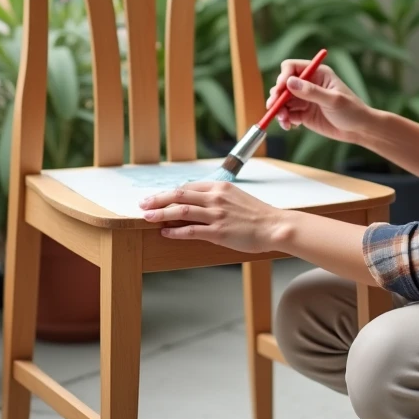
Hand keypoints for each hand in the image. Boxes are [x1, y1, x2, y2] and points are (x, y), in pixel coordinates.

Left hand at [138, 181, 284, 252]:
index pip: (188, 187)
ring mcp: (216, 215)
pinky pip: (191, 230)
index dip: (169, 192)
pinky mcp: (218, 232)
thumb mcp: (236, 197)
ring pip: (182, 210)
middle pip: (180, 195)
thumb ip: (217, 197)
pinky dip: (175, 231)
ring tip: (147, 217)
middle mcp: (216, 198)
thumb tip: (198, 201)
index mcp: (220, 187)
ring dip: (161, 213)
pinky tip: (165, 232)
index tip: (157, 197)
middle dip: (158, 199)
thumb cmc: (256, 214)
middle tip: (143, 204)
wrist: (274, 226)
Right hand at [266, 60, 372, 143]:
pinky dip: (285, 120)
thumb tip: (289, 82)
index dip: (283, 77)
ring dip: (279, 110)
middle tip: (273, 107)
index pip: (291, 67)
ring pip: (283, 101)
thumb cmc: (351, 110)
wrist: (359, 129)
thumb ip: (311, 92)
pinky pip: (288, 114)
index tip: (281, 90)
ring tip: (284, 120)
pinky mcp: (303, 114)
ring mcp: (304, 99)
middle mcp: (308, 84)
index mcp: (316, 73)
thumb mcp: (333, 100)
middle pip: (284, 85)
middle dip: (277, 96)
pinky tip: (289, 126)